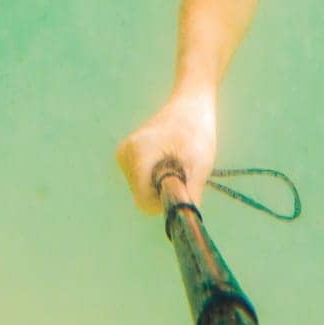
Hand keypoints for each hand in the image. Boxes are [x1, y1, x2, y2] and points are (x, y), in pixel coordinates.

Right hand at [115, 91, 216, 214]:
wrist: (191, 102)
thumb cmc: (198, 130)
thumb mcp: (200, 164)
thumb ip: (189, 195)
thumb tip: (184, 222)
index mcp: (138, 154)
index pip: (143, 201)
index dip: (165, 202)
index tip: (183, 186)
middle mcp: (124, 153)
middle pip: (142, 196)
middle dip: (164, 191)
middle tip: (183, 168)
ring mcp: (123, 153)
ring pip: (141, 190)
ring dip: (161, 183)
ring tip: (177, 160)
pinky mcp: (126, 154)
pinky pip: (141, 180)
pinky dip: (157, 176)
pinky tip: (168, 158)